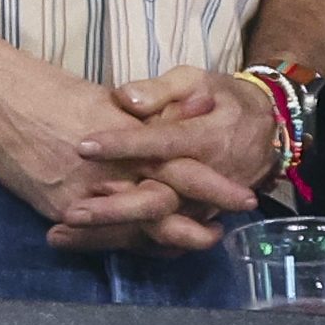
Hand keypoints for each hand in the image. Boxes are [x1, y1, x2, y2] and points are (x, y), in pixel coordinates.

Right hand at [0, 54, 208, 248]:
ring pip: (137, 227)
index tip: (241, 197)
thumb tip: (190, 111)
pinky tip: (147, 246)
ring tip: (192, 244)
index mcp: (125, 134)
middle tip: (222, 234)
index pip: (181, 165)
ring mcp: (85, 193)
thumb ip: (145, 113)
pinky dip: (127, 242)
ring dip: (167, 239)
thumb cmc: (48, 90)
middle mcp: (109, 168)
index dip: (213, 185)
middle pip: (165, 205)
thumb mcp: (104, 97)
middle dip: (198, 224)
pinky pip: (103, 235)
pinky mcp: (61, 210)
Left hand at [48, 65, 275, 250]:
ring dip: (107, 235)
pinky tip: (78, 244)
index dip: (123, 145)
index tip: (83, 145)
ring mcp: (199, 208)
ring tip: (59, 233)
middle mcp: (201, 181)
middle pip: (156, 201)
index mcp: (203, 139)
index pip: (159, 144)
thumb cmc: (220, 99)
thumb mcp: (197, 79)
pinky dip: (119, 244)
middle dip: (112, 210)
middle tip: (68, 212)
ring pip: (152, 230)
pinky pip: (156, 240)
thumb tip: (124, 98)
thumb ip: (161, 90)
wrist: (265, 131)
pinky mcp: (193, 222)